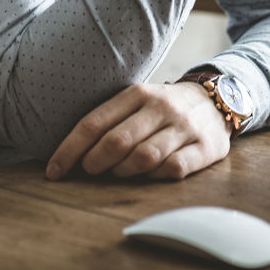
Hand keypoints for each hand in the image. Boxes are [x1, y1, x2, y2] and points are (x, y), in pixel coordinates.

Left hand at [45, 82, 230, 180]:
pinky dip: (155, 177)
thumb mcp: (137, 100)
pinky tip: (150, 175)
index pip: (94, 123)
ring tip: (118, 172)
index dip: (69, 150)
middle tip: (89, 171)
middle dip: (94, 163)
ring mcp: (184, 127)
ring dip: (123, 171)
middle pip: (116, 142)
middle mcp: (161, 107)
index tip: (53, 171)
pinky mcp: (205, 147)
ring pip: (143, 158)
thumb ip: (109, 120)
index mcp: (138, 93)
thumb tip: (71, 153)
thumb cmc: (164, 108)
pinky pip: (173, 169)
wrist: (217, 100)